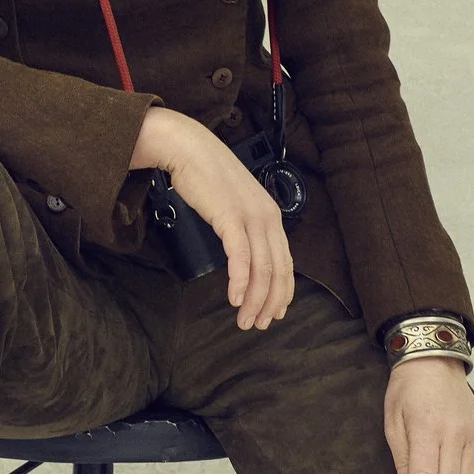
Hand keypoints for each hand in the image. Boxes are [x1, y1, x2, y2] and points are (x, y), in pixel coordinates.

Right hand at [132, 108, 294, 329]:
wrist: (188, 149)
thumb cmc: (206, 177)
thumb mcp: (233, 205)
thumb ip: (242, 227)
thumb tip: (240, 254)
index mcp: (271, 216)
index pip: (285, 262)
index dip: (282, 292)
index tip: (273, 313)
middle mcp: (268, 218)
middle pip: (277, 270)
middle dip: (270, 303)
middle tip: (257, 324)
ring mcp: (251, 217)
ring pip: (262, 269)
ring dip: (254, 300)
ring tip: (243, 319)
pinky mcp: (231, 217)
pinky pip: (241, 257)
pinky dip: (240, 281)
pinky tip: (234, 298)